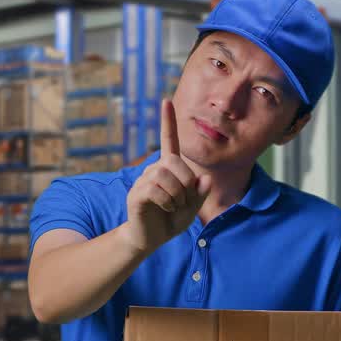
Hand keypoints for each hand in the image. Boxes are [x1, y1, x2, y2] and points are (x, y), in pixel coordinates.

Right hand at [121, 99, 211, 254]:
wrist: (149, 239)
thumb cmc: (170, 221)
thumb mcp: (192, 207)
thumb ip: (200, 194)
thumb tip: (205, 179)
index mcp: (168, 169)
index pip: (168, 141)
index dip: (167, 122)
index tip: (165, 101)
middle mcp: (153, 170)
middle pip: (174, 162)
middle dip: (186, 183)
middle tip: (184, 201)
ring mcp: (142, 181)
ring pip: (165, 176)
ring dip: (177, 194)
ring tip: (174, 207)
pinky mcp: (136, 194)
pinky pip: (155, 190)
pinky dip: (167, 202)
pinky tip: (165, 209)